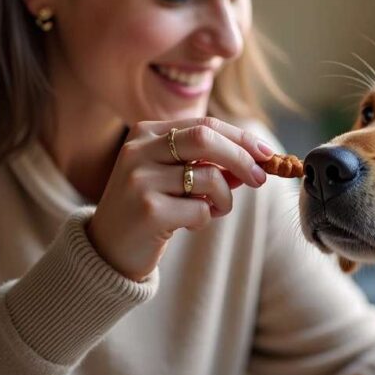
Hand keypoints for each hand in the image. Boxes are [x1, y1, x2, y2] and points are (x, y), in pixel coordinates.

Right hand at [86, 117, 272, 280]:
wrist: (108, 249)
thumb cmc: (149, 208)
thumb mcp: (175, 178)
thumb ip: (209, 164)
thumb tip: (256, 160)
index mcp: (146, 134)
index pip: (205, 124)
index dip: (241, 138)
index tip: (266, 154)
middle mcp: (139, 151)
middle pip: (206, 139)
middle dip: (242, 158)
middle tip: (260, 179)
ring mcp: (140, 180)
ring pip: (209, 178)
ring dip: (224, 198)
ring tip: (214, 209)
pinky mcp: (148, 211)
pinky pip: (200, 210)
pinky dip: (206, 218)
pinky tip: (189, 224)